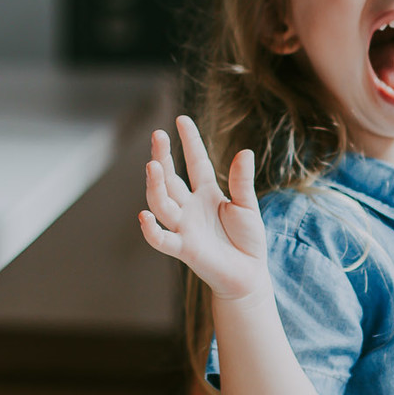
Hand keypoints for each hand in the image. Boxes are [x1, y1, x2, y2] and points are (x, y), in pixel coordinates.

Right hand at [138, 116, 269, 301]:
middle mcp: (190, 207)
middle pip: (170, 178)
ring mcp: (184, 227)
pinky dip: (151, 231)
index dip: (189, 141)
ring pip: (161, 204)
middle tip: (158, 135)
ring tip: (153, 165)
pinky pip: (162, 240)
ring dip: (155, 186)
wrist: (249, 275)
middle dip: (163, 157)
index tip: (181, 119)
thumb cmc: (247, 240)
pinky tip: (144, 216)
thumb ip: (242, 181)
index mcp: (206, 193)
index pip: (195, 162)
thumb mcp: (247, 206)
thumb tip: (245, 151)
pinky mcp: (184, 249)